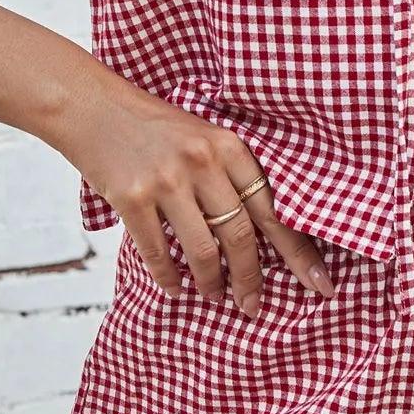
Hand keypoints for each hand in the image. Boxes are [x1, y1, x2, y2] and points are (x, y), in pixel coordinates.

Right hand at [54, 73, 335, 315]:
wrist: (93, 107)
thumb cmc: (155, 128)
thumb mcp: (205, 137)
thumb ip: (232, 176)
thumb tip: (263, 236)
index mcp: (230, 146)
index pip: (275, 210)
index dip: (300, 253)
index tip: (320, 285)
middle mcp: (203, 162)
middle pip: (242, 237)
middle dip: (251, 280)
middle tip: (253, 306)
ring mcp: (166, 181)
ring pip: (203, 251)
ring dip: (212, 283)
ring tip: (215, 297)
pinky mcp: (131, 198)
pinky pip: (158, 253)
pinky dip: (169, 278)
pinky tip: (175, 289)